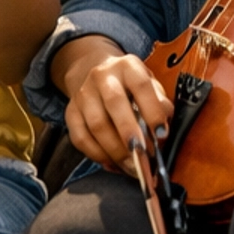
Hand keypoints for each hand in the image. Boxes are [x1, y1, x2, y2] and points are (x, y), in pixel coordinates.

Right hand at [53, 38, 173, 169]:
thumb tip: (162, 131)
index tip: (162, 134)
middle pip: (114, 104)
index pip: (141, 85)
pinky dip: (97, 155)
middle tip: (143, 157)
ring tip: (131, 166)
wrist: (100, 75)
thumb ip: (160, 105)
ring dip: (115, 151)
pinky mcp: (71, 112)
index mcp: (128, 67)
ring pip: (96, 125)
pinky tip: (112, 163)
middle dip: (130, 134)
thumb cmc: (132, 87)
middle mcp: (102, 76)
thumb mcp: (152, 86)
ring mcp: (84, 94)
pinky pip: (81, 138)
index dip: (152, 111)